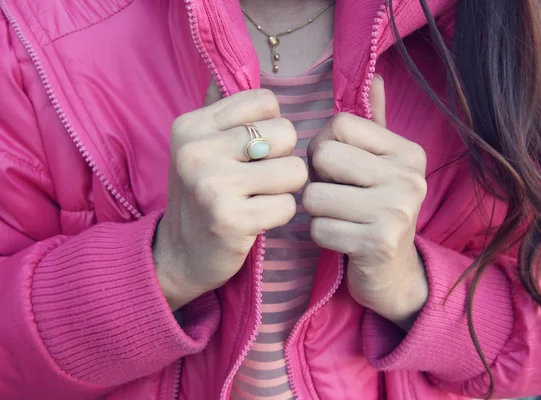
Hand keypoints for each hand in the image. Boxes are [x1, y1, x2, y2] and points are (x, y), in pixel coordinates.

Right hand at [154, 87, 307, 310]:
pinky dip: (279, 215)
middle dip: (283, 158)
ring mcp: (212, 186)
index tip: (254, 150)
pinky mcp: (231, 219)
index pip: (266, 101)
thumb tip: (250, 70)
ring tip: (259, 198)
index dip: (272, 126)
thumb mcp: (200, 147)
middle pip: (286, 133)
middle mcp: (197, 150)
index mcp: (192, 125)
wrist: (180, 253)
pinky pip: (288, 206)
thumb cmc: (201, 196)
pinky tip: (256, 220)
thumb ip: (222, 110)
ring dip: (285, 189)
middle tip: (260, 178)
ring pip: (294, 170)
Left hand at [304, 75, 427, 329]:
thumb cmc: (378, 212)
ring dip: (317, 211)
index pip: (338, 125)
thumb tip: (376, 77)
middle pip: (323, 155)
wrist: (394, 274)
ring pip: (314, 194)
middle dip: (317, 179)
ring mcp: (396, 210)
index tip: (336, 169)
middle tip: (335, 196)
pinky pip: (318, 228)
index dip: (324, 147)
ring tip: (339, 218)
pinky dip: (321, 236)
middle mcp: (408, 177)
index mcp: (407, 152)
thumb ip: (376, 124)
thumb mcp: (382, 167)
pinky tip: (342, 240)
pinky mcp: (378, 242)